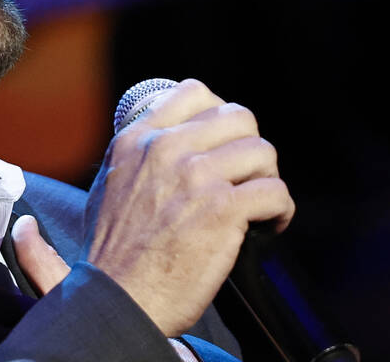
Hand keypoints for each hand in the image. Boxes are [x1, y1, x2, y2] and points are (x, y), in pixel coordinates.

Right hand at [82, 78, 295, 336]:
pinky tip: (269, 226)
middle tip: (246, 177)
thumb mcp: (108, 185)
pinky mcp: (223, 209)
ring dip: (267, 179)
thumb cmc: (112, 253)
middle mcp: (165, 148)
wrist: (118, 297)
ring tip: (259, 204)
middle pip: (238, 116)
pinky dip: (281, 212)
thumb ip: (135, 158)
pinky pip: (276, 193)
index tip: (224, 142)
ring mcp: (196, 176)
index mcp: (137, 139)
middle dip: (250, 147)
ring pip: (263, 151)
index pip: (194, 92)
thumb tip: (164, 144)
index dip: (220, 114)